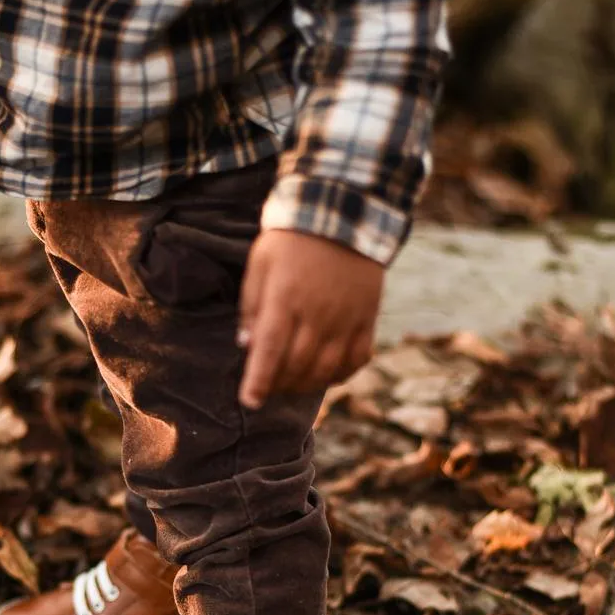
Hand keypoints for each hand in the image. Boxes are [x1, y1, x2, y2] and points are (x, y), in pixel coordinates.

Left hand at [238, 230, 384, 408]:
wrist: (344, 214)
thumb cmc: (291, 240)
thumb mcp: (259, 263)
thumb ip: (250, 306)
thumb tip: (246, 346)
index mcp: (286, 298)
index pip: (270, 350)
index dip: (259, 381)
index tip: (250, 401)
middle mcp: (318, 313)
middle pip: (297, 366)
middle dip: (279, 385)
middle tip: (268, 388)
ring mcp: (346, 317)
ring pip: (327, 368)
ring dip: (306, 385)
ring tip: (293, 385)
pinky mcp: (368, 317)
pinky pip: (358, 359)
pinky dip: (341, 375)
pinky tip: (326, 376)